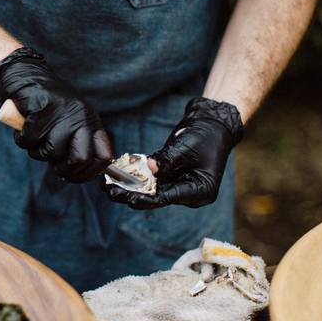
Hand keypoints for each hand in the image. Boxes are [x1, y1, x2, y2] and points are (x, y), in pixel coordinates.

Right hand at [0, 48, 112, 181]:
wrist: (26, 74)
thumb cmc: (48, 105)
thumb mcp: (71, 121)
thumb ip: (77, 143)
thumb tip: (76, 173)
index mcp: (91, 121)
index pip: (104, 156)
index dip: (88, 173)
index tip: (72, 174)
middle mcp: (80, 117)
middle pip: (79, 159)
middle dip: (62, 168)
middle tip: (51, 163)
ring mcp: (62, 113)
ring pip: (49, 152)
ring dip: (36, 150)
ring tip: (34, 136)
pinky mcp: (41, 109)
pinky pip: (29, 141)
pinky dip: (22, 139)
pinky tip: (23, 127)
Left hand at [107, 97, 242, 208]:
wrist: (213, 121)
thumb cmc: (206, 134)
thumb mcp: (185, 148)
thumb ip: (166, 160)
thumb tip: (148, 167)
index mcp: (199, 191)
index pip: (167, 198)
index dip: (144, 198)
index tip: (126, 197)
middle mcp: (189, 192)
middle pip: (156, 197)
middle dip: (132, 194)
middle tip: (110, 190)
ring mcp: (180, 184)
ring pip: (151, 189)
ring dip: (130, 186)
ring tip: (108, 184)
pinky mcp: (171, 175)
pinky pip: (152, 179)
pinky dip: (136, 176)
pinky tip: (118, 174)